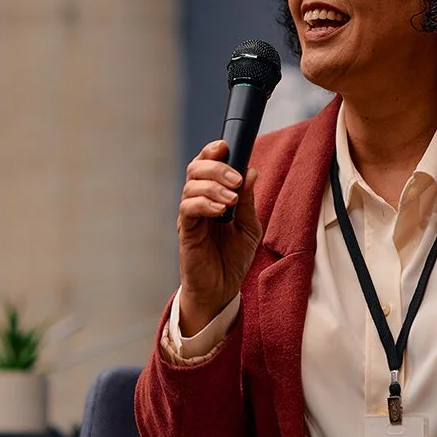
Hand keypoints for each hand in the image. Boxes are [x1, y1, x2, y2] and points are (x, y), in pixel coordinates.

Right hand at [178, 140, 263, 335]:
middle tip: (235, 180)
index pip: (206, 165)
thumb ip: (248, 201)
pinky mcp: (185, 232)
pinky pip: (187, 209)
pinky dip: (204, 203)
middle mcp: (197, 203)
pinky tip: (220, 210)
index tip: (226, 146)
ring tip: (232, 200)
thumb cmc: (232, 259)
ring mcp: (189, 217)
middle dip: (216, 167)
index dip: (212, 152)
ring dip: (213, 186)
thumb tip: (251, 171)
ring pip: (191, 186)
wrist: (222, 290)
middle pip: (195, 169)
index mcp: (212, 197)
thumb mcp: (249, 227)